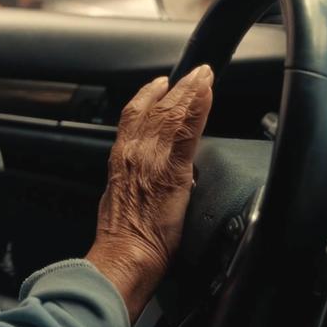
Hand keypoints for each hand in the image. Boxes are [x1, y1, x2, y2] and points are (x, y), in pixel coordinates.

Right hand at [86, 66, 213, 321]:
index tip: (162, 85)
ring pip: (171, 113)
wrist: (126, 254)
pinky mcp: (173, 169)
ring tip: (204, 76)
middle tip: (195, 72)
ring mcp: (153, 158)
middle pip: (154, 108)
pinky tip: (207, 95)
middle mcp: (133, 151)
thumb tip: (147, 178)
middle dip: (175, 87)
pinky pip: (187, 131)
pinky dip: (197, 109)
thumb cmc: (123, 237)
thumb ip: (134, 180)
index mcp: (120, 158)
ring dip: (190, 91)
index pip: (133, 116)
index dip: (148, 96)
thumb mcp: (119, 198)